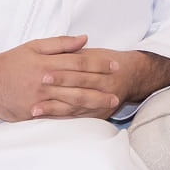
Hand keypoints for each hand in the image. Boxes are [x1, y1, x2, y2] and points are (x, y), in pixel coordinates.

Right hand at [0, 35, 124, 121]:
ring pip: (71, 100)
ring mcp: (38, 98)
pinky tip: (89, 116)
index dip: (99, 63)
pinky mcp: (32, 113)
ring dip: (93, 102)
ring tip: (110, 103)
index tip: (115, 65)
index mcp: (46, 62)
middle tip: (119, 88)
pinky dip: (74, 116)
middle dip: (101, 85)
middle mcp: (44, 81)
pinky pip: (58, 115)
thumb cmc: (11, 62)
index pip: (79, 62)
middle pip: (79, 82)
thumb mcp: (33, 46)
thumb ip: (60, 44)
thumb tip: (85, 39)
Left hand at [31, 46, 169, 115]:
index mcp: (103, 69)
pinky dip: (60, 118)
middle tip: (38, 89)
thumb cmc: (108, 62)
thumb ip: (75, 50)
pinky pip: (77, 118)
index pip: (81, 71)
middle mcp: (104, 87)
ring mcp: (102, 103)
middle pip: (79, 90)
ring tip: (35, 109)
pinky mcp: (98, 115)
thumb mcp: (94, 53)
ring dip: (54, 109)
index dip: (63, 73)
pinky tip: (44, 118)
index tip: (43, 72)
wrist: (133, 76)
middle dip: (58, 89)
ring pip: (76, 107)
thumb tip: (56, 50)